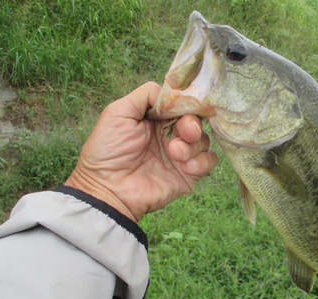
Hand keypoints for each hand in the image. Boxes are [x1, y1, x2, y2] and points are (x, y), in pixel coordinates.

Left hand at [65, 82, 217, 221]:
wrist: (107, 189)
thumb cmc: (107, 151)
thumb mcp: (118, 112)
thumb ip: (145, 95)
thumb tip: (170, 92)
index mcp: (156, 119)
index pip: (181, 105)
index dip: (185, 104)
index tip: (182, 109)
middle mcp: (171, 135)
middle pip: (196, 120)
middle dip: (192, 124)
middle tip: (184, 132)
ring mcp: (181, 155)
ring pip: (205, 139)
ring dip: (194, 145)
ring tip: (174, 154)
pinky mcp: (189, 174)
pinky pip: (210, 161)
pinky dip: (202, 161)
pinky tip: (185, 167)